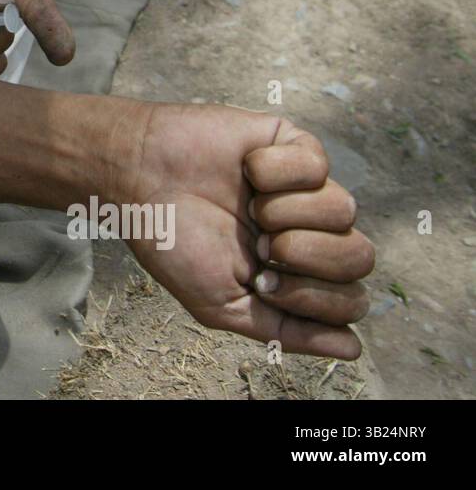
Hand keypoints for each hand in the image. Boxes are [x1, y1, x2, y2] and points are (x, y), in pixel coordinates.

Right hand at [120, 102, 373, 358]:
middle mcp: (310, 231)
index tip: (262, 282)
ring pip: (345, 210)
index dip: (312, 297)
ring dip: (286, 213)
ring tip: (249, 207)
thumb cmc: (172, 243)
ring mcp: (305, 188)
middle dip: (305, 257)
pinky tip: (246, 170)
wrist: (136, 180)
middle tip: (259, 245)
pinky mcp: (292, 145)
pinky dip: (276, 172)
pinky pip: (318, 165)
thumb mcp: (222, 306)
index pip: (351, 299)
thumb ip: (285, 332)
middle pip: (360, 257)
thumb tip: (353, 349)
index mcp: (298, 274)